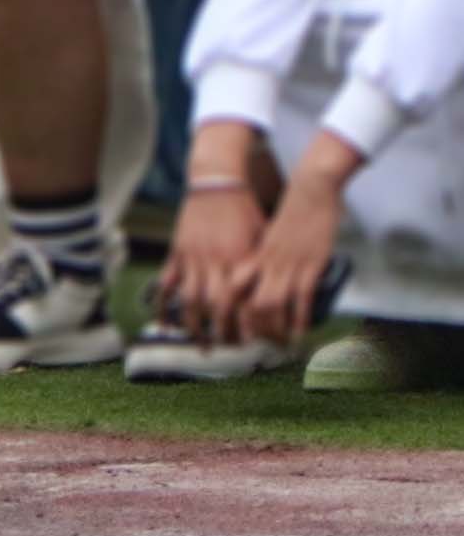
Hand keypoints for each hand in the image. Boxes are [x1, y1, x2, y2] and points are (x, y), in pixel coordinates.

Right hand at [159, 184, 270, 342]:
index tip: (252, 342)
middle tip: (228, 348)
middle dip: (221, 331)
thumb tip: (274, 294)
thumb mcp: (261, 237)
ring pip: (189, 299)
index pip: (242, 300)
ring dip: (194, 325)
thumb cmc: (245, 211)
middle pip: (215, 306)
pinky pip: (167, 283)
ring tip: (200, 343)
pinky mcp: (177, 252)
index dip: (246, 324)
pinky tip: (166, 324)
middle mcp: (213, 261)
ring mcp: (192, 257)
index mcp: (238, 258)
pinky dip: (164, 305)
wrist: (216, 183)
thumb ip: (261, 266)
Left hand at [234, 163, 350, 345]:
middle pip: (246, 302)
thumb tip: (260, 278)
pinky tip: (298, 335)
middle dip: (248, 328)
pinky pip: (301, 298)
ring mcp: (286, 264)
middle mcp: (264, 262)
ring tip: (277, 346)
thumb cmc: (290, 211)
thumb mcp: (268, 236)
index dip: (226, 311)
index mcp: (252, 254)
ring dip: (273, 330)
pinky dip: (298, 320)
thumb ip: (262, 257)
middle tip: (253, 346)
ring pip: (271, 305)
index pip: (230, 288)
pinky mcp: (309, 264)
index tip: (225, 327)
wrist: (310, 189)